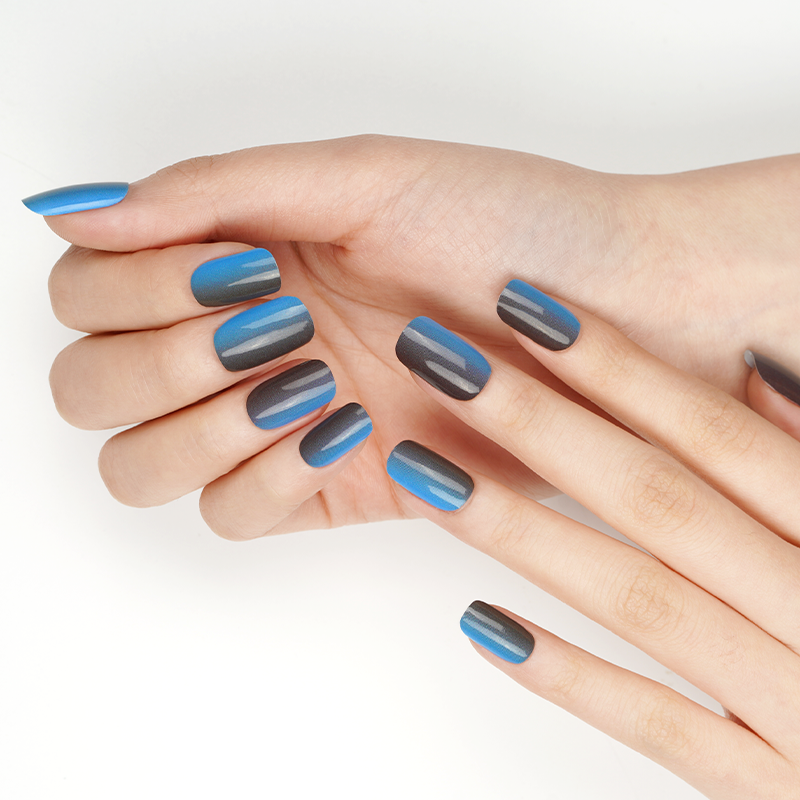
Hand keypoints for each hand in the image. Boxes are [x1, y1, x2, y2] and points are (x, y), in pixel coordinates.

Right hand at [39, 136, 799, 536]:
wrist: (611, 310)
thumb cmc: (505, 226)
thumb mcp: (360, 176)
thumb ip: (217, 188)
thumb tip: (75, 208)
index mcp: (235, 259)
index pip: (89, 293)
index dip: (131, 288)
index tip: (236, 267)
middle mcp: (240, 343)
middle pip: (90, 389)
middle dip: (158, 360)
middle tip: (268, 322)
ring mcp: (275, 422)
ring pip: (139, 467)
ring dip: (199, 421)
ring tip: (307, 375)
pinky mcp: (325, 487)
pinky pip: (230, 514)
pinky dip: (265, 473)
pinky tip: (340, 426)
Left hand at [385, 281, 799, 797]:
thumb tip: (751, 366)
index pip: (714, 434)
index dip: (619, 366)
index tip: (523, 309)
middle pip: (658, 499)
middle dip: (539, 424)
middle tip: (436, 360)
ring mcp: (798, 705)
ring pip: (640, 599)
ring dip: (523, 532)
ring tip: (425, 474)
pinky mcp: (768, 790)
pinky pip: (659, 728)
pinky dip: (571, 677)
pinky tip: (481, 623)